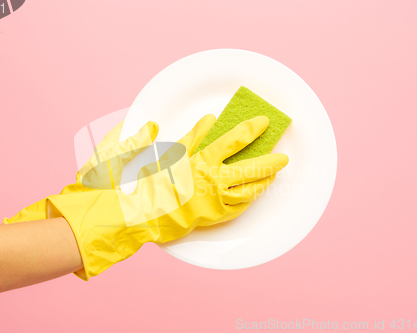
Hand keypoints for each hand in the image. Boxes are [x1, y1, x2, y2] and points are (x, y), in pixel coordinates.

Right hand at [46, 115, 288, 279]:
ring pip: (248, 190)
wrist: (132, 216)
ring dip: (264, 181)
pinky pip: (237, 209)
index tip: (263, 122)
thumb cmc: (143, 182)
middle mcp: (211, 180)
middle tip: (284, 156)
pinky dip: (248, 199)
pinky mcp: (211, 218)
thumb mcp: (163, 150)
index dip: (251, 129)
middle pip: (251, 168)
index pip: (233, 140)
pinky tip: (253, 194)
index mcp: (199, 160)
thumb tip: (207, 120)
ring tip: (274, 174)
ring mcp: (213, 201)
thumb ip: (187, 136)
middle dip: (270, 160)